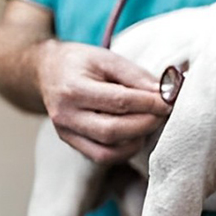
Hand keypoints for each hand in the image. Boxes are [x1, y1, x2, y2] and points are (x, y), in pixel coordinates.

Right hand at [35, 40, 171, 163]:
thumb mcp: (108, 58)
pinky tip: (137, 133)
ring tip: (151, 121)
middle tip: (164, 112)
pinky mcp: (72, 144)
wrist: (46, 71)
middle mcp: (66, 115)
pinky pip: (103, 157)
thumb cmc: (80, 62)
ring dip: (138, 139)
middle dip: (146, 123)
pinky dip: (126, 149)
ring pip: (108, 152)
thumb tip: (166, 93)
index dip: (149, 103)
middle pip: (113, 131)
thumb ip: (137, 76)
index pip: (119, 101)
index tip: (169, 100)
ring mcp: (66, 134)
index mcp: (73, 89)